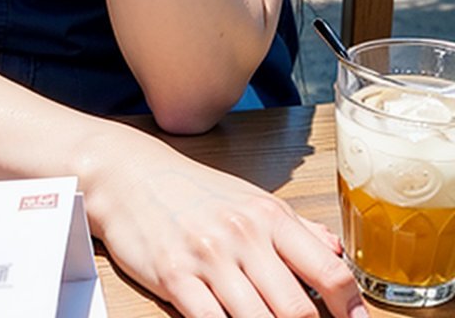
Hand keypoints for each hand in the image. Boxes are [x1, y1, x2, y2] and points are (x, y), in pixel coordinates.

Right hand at [86, 132, 365, 317]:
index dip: (351, 309)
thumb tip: (337, 253)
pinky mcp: (174, 278)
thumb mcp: (248, 199)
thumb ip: (294, 229)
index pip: (328, 270)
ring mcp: (208, 258)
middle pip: (298, 310)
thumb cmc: (190, 190)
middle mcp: (243, 236)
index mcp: (268, 215)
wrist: (126, 174)